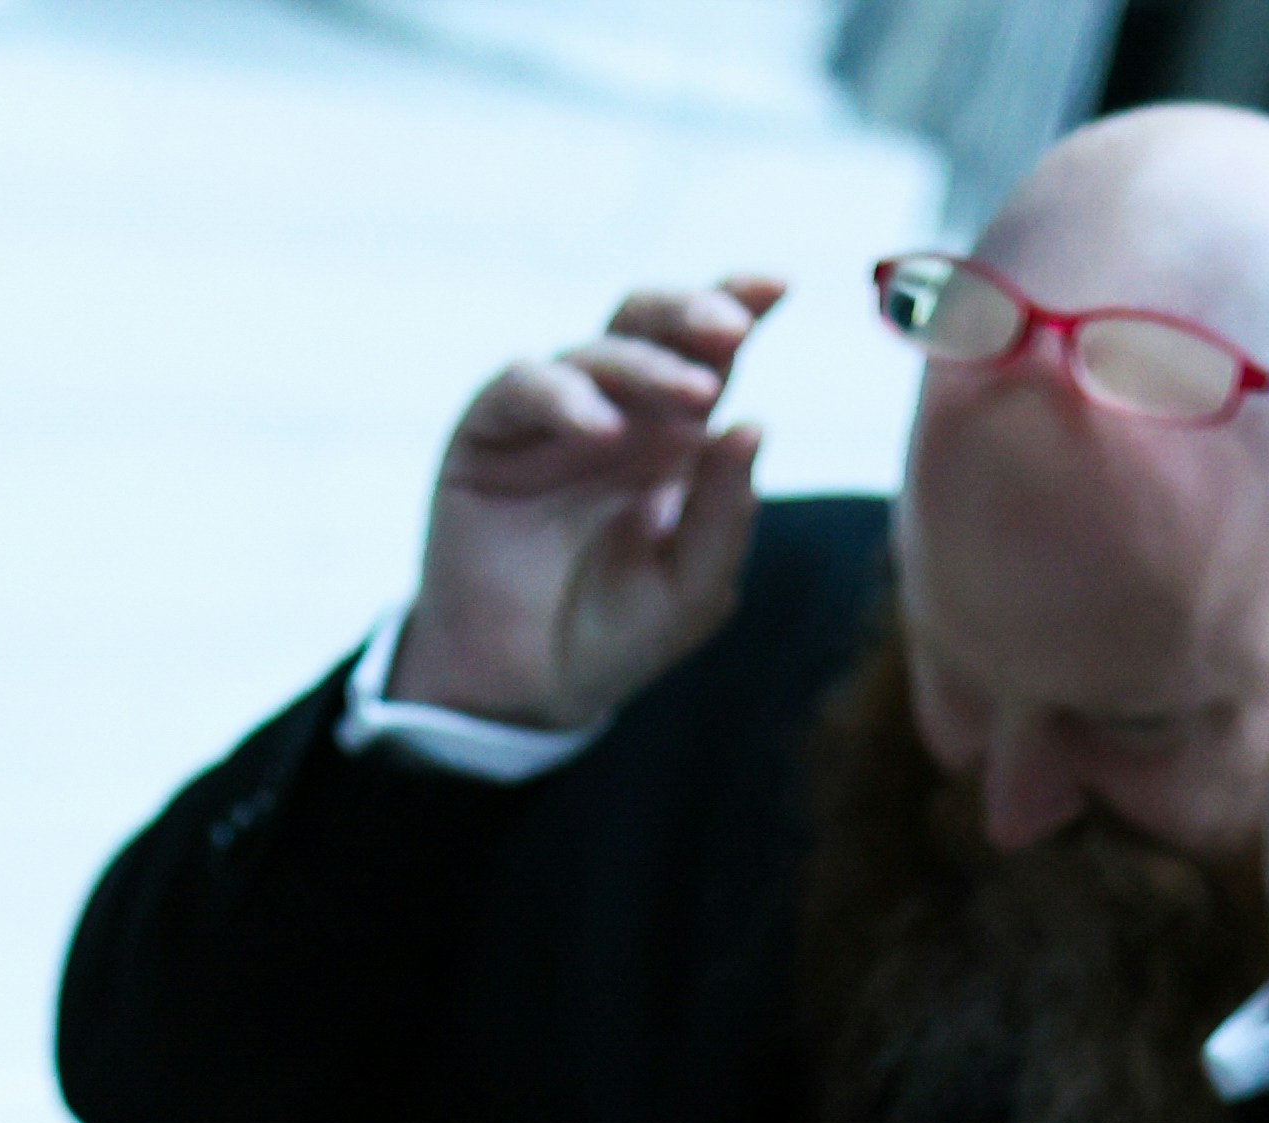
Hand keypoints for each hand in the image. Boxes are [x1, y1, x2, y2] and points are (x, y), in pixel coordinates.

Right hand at [392, 278, 781, 735]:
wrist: (522, 691)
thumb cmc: (614, 637)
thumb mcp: (690, 590)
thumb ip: (725, 514)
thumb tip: (755, 423)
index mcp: (676, 437)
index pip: (709, 349)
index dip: (739, 301)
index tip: (779, 285)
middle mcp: (617, 413)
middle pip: (649, 322)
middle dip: (692, 311)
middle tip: (732, 330)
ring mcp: (550, 420)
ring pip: (595, 350)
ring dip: (647, 364)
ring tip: (693, 397)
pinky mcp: (489, 435)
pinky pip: (523, 386)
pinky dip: (564, 396)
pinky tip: (602, 429)